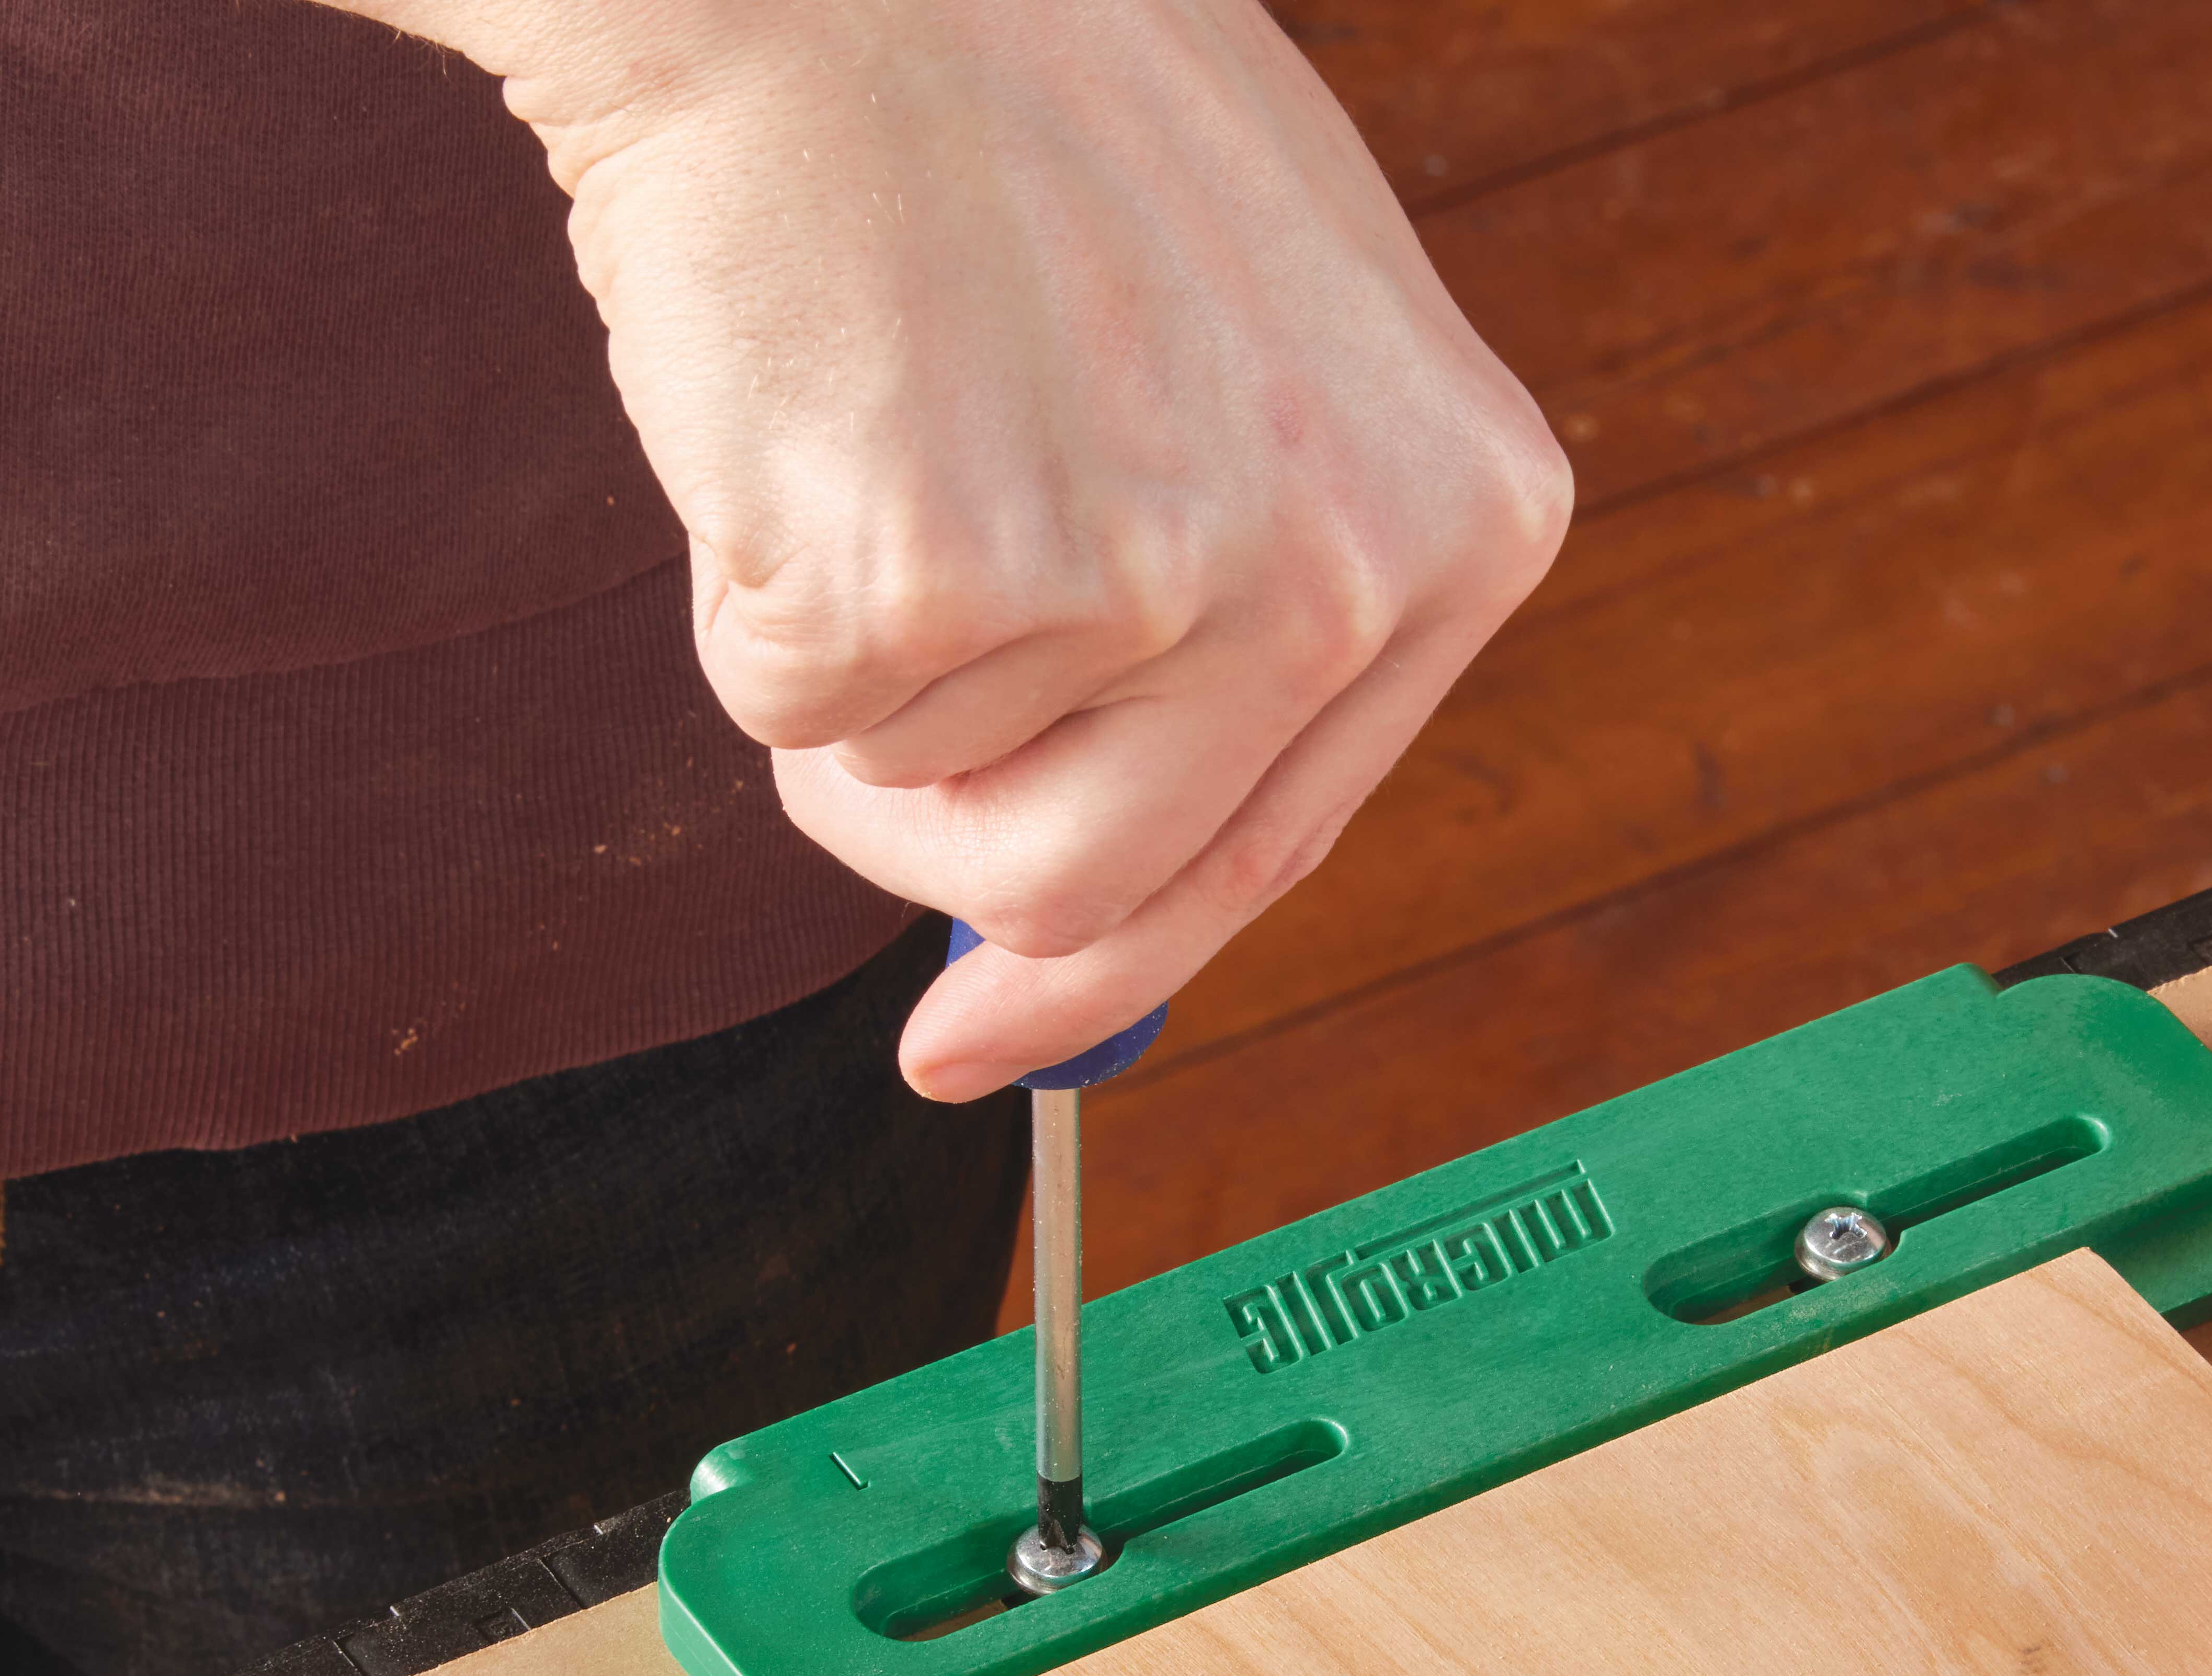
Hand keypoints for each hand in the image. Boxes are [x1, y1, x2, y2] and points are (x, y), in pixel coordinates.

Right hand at [449, 0, 1568, 1094]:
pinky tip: (794, 405)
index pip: (1274, 846)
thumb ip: (1241, 602)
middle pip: (1094, 887)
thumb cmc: (1024, 100)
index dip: (1106, 974)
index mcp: (1462, 520)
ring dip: (846, 693)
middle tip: (851, 684)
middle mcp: (1344, 572)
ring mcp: (1156, 583)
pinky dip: (749, 597)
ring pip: (929, 813)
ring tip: (857, 444)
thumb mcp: (1252, 335)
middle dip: (933, 852)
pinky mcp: (945, 577)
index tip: (978, 1039)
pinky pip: (796, 712)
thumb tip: (1074, 920)